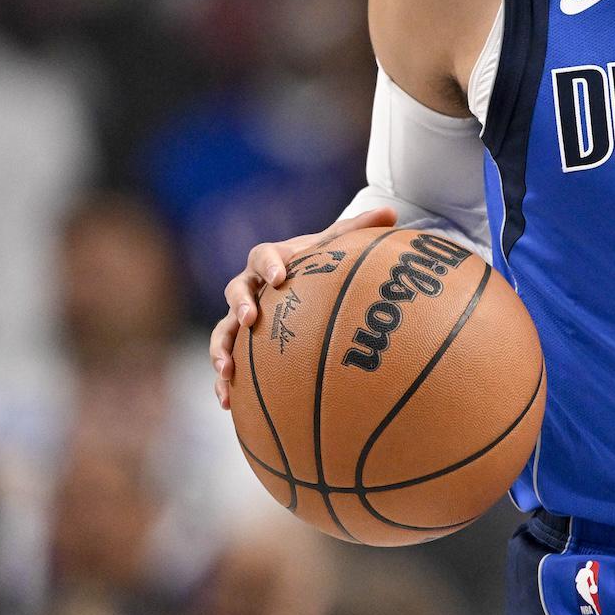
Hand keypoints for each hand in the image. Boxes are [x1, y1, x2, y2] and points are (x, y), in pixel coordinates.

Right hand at [209, 206, 396, 408]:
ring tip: (227, 370)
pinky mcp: (241, 345)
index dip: (269, 264)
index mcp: (272, 260)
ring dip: (221, 349)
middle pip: (235, 291)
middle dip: (240, 305)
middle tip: (249, 319)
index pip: (263, 256)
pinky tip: (228, 403)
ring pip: (223, 331)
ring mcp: (241, 318)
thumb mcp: (339, 246)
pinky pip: (228, 363)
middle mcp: (251, 287)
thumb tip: (392, 212)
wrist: (302, 282)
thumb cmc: (321, 263)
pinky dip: (224, 382)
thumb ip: (360, 229)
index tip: (280, 276)